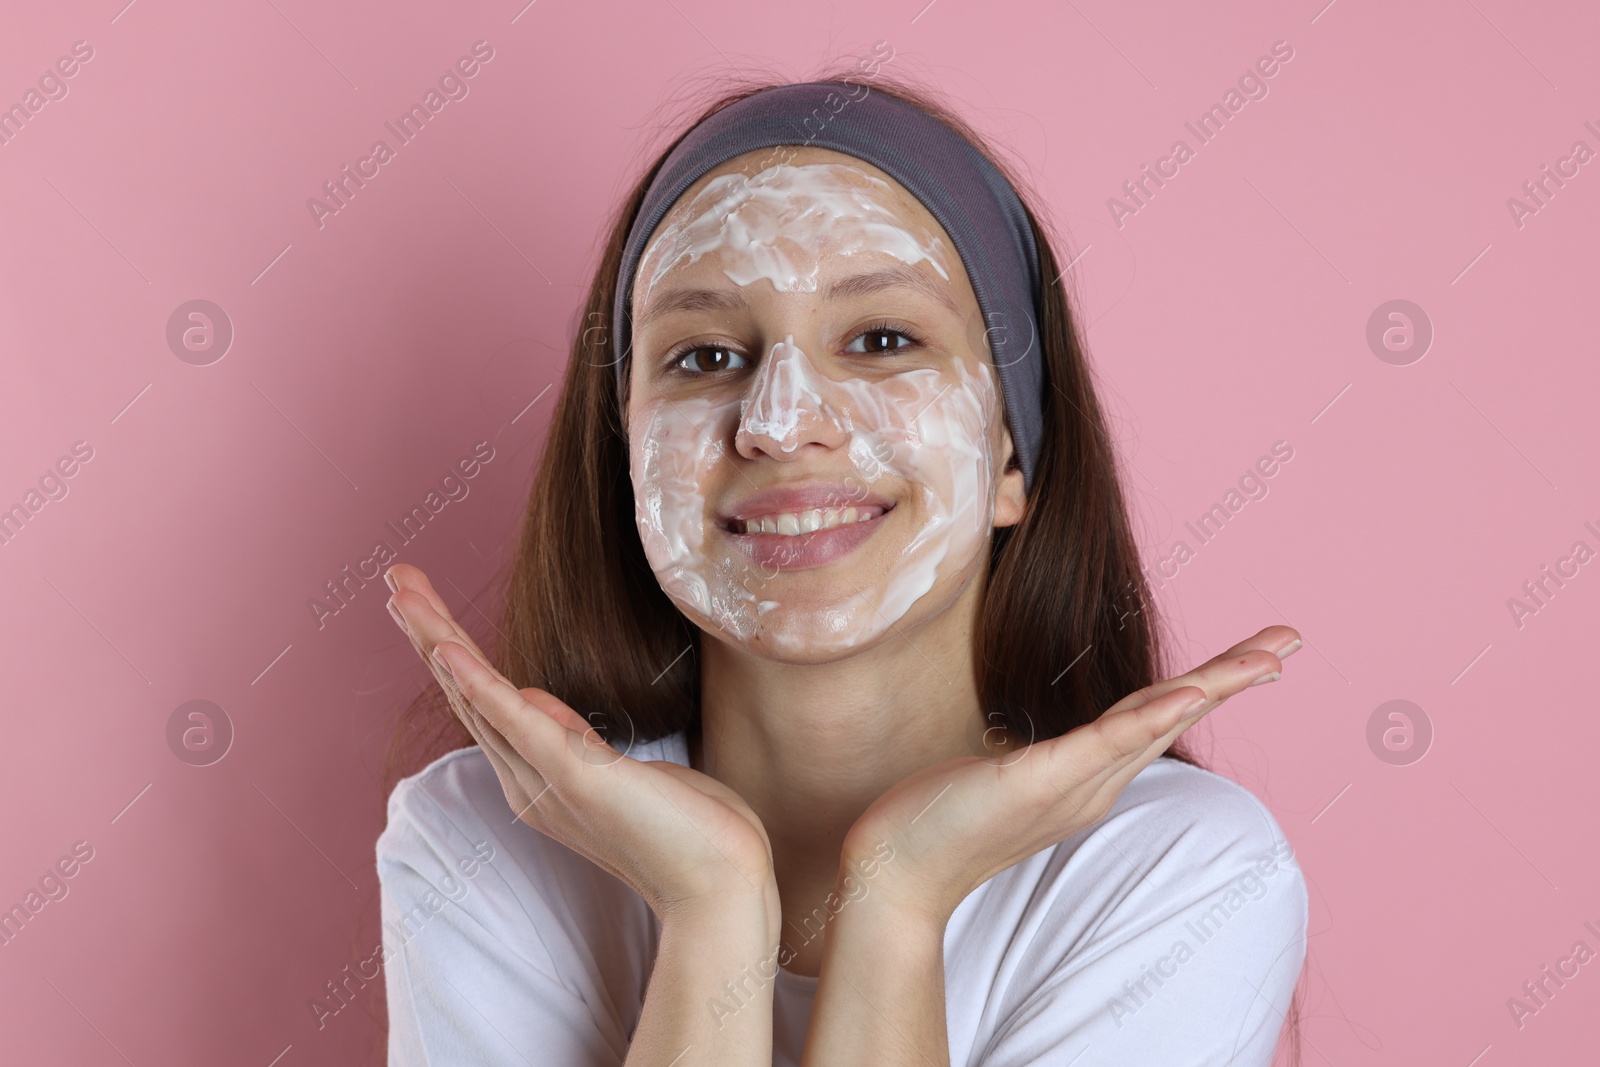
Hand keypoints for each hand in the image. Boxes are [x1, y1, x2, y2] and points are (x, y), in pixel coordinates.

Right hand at [384, 564, 779, 929]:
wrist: (721, 883)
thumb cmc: (685, 829)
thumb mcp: (619, 769)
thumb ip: (572, 739)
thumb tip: (533, 698)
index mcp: (538, 779)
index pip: (485, 705)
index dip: (453, 655)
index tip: (427, 606)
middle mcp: (527, 782)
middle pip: (466, 694)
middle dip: (428, 632)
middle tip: (394, 580)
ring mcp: (545, 779)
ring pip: (477, 698)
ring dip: (436, 640)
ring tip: (402, 593)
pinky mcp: (573, 774)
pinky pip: (514, 721)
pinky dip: (479, 683)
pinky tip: (447, 648)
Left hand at [838, 625, 1301, 924]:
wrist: (896, 872)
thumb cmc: (942, 820)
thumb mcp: (1004, 775)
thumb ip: (1040, 757)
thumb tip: (1057, 740)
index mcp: (1087, 776)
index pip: (1156, 716)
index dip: (1210, 682)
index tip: (1261, 654)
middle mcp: (1091, 784)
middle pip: (1174, 714)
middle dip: (1235, 675)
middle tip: (1291, 639)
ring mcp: (1068, 786)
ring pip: (1151, 723)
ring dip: (1211, 687)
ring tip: (1265, 659)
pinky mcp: (1035, 782)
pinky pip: (1099, 744)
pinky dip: (1145, 719)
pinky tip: (1184, 693)